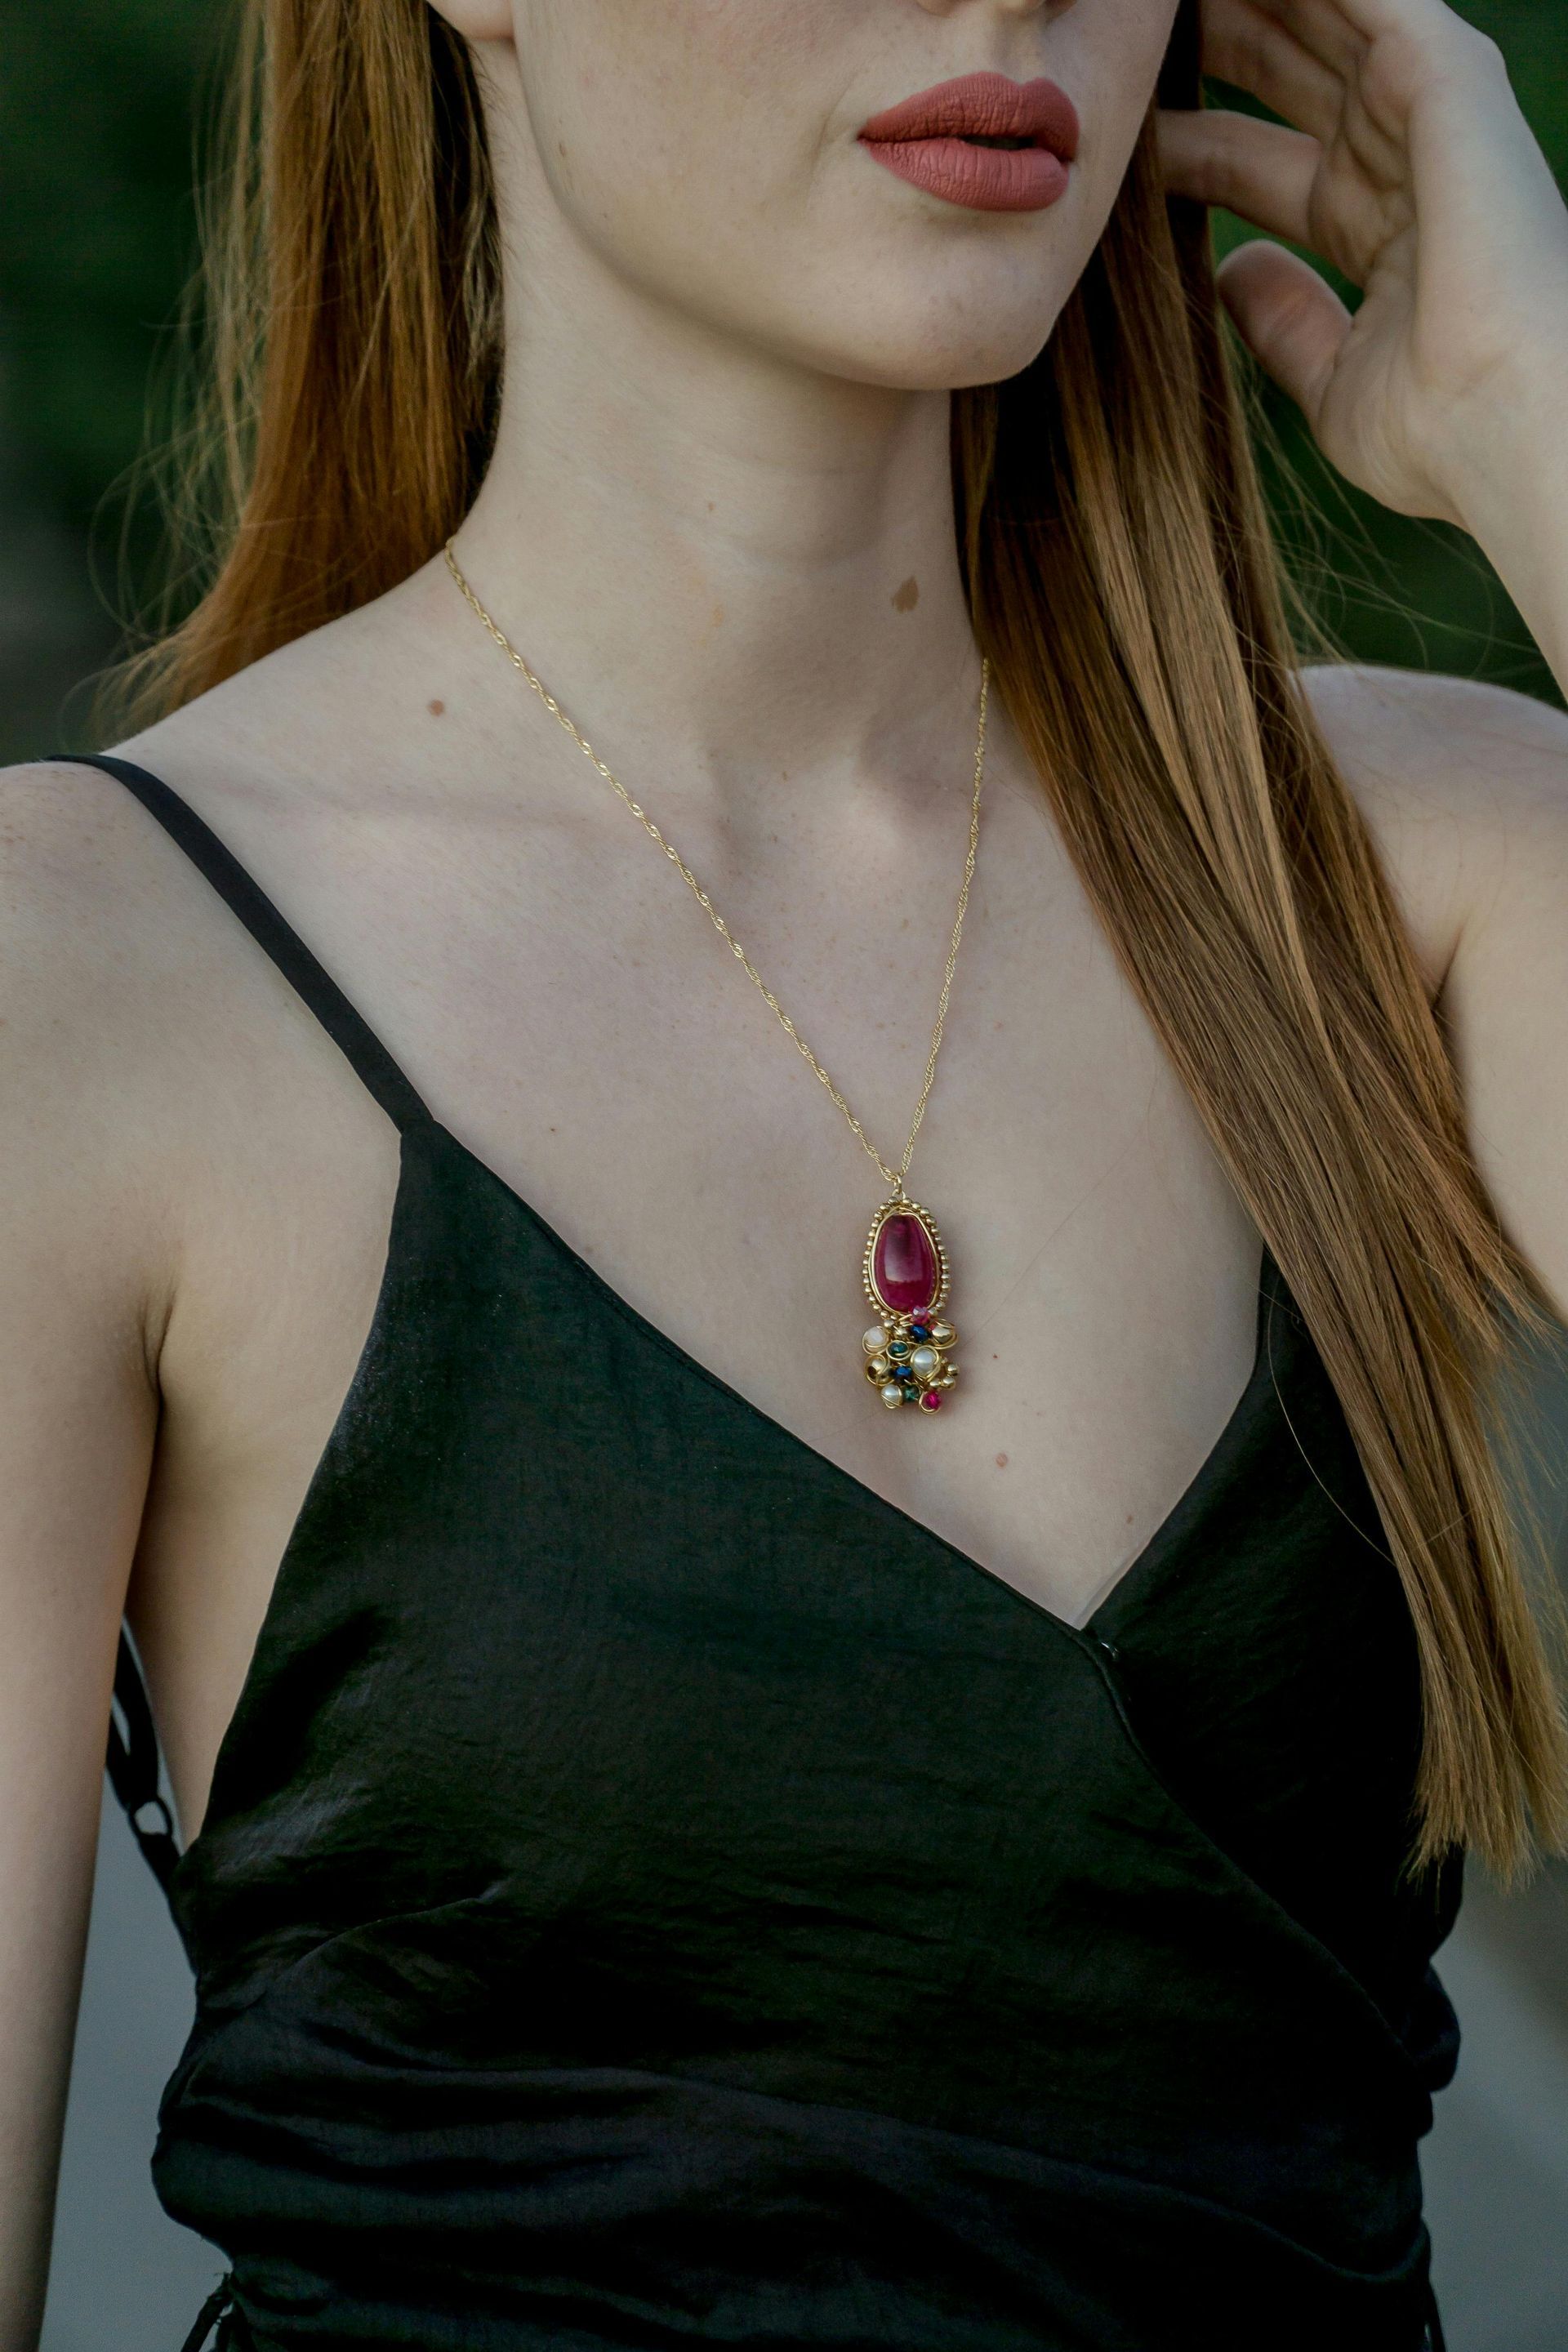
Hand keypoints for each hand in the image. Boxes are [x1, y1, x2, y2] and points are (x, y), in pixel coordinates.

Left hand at [1158, 0, 1567, 528]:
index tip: (1120, 126)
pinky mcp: (1449, 79)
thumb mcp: (1333, 380)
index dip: (1192, 138)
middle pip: (1288, 73)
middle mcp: (1402, 162)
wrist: (1507, 433)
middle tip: (1133, 21)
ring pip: (1327, 16)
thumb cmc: (1439, 436)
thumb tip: (1235, 272)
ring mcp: (1430, 115)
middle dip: (1216, 40)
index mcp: (1374, 231)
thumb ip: (1286, 323)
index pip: (1259, 162)